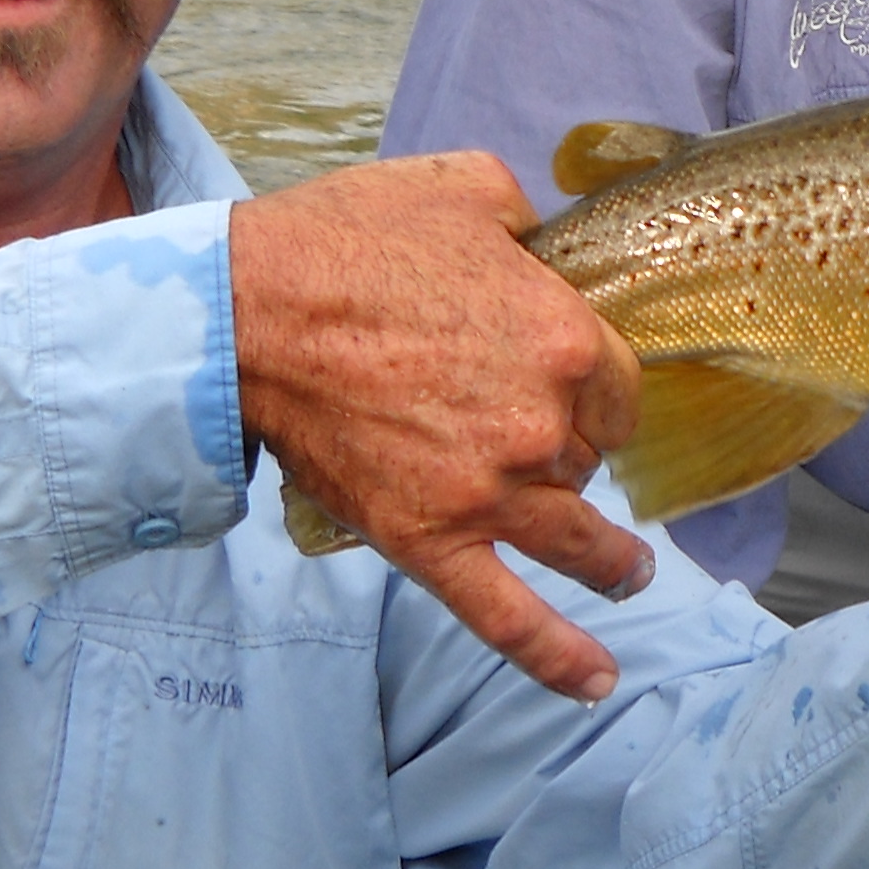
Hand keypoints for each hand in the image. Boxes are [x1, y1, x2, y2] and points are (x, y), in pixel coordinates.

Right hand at [230, 153, 651, 702]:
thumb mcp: (463, 189)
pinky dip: (556, 655)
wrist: (241, 313)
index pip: (618, 390)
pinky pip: (506, 617)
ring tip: (626, 570)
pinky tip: (596, 678)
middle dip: (567, 448)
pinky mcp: (428, 539)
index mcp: (566, 340)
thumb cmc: (344, 241)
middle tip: (536, 442)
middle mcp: (541, 424)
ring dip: (606, 557)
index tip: (574, 393)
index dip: (595, 392)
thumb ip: (525, 222)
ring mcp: (487, 491)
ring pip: (571, 535)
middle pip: (587, 457)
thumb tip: (539, 244)